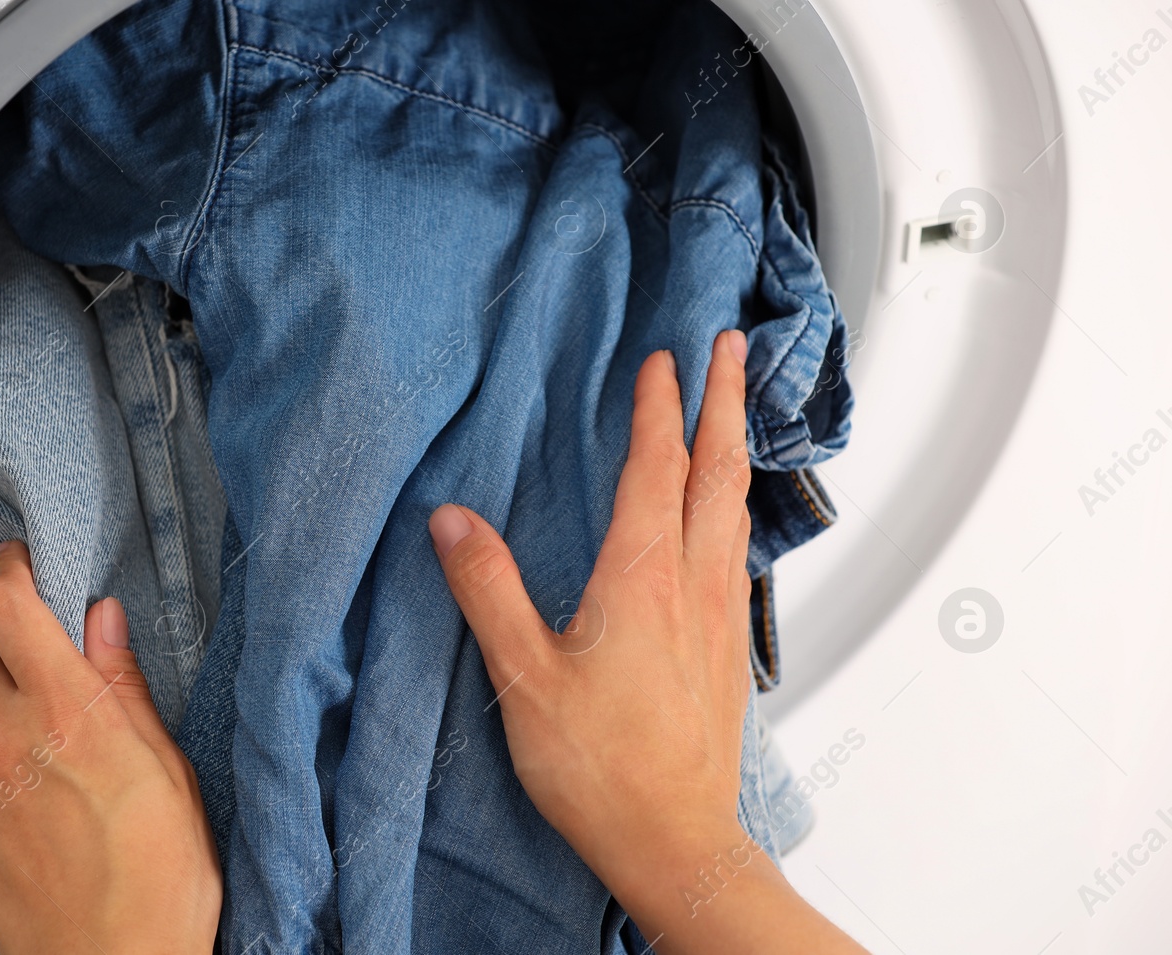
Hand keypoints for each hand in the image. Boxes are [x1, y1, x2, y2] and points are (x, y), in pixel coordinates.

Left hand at [0, 542, 220, 954]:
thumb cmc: (159, 881)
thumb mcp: (170, 767)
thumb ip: (125, 686)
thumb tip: (102, 622)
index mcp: (68, 711)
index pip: (5, 605)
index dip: (8, 570)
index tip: (22, 566)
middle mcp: (8, 740)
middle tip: (27, 650)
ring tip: (31, 726)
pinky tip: (25, 787)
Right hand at [429, 330, 862, 952]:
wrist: (676, 842)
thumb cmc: (602, 769)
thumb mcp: (523, 675)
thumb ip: (488, 590)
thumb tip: (452, 520)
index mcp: (642, 579)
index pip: (654, 468)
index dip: (657, 408)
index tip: (659, 360)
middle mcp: (693, 585)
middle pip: (718, 470)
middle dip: (723, 400)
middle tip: (727, 348)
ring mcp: (719, 614)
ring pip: (736, 507)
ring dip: (736, 445)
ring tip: (733, 410)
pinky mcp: (727, 645)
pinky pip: (738, 547)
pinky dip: (735, 502)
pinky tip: (726, 515)